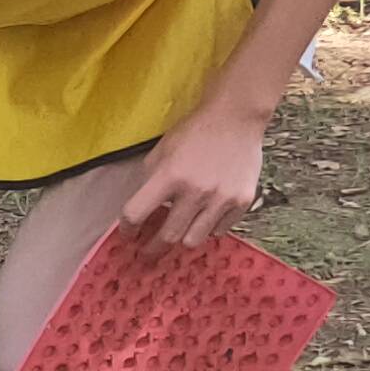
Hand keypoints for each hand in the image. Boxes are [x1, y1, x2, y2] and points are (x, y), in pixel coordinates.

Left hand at [118, 100, 269, 247]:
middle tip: (148, 253)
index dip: (127, 229)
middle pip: (167, 237)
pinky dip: (208, 228)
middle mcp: (195, 191)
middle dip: (153, 249)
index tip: (128, 235)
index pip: (136, 213)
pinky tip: (205, 217)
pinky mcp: (242, 202)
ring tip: (179, 231)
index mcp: (169, 175)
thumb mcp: (161, 151)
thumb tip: (138, 212)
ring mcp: (221, 198)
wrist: (235, 117)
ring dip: (182, 239)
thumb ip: (149, 181)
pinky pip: (219, 231)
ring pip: (193, 241)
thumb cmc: (194, 132)